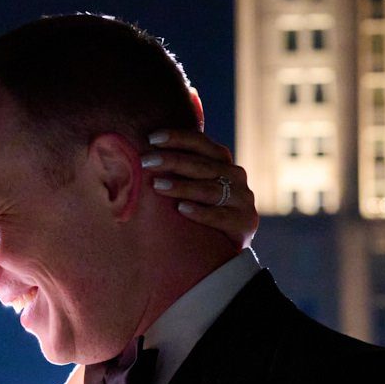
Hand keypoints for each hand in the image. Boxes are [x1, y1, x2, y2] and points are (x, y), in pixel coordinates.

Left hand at [143, 128, 257, 248]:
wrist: (229, 245)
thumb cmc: (203, 210)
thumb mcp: (196, 186)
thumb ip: (180, 171)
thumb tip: (141, 158)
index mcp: (222, 162)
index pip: (200, 143)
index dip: (178, 137)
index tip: (152, 138)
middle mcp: (235, 176)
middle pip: (201, 165)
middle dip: (172, 161)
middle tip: (146, 161)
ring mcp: (242, 199)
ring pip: (209, 190)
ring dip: (181, 186)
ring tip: (157, 186)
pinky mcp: (244, 222)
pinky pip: (219, 216)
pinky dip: (200, 212)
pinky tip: (181, 209)